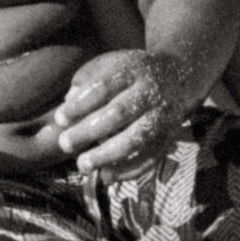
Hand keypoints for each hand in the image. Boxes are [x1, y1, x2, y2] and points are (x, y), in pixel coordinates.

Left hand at [54, 48, 193, 176]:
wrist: (179, 77)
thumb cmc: (132, 73)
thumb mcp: (111, 63)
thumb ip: (88, 78)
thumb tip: (69, 100)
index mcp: (133, 70)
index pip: (103, 87)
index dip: (81, 104)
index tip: (60, 118)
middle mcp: (150, 93)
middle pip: (119, 113)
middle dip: (89, 130)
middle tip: (65, 144)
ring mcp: (162, 117)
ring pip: (136, 138)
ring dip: (108, 155)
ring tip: (83, 165)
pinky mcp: (169, 137)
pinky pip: (150, 158)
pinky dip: (129, 170)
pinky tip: (106, 176)